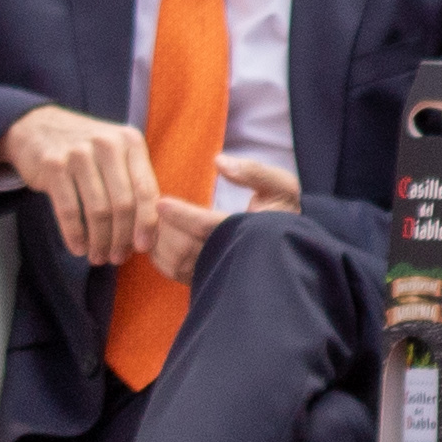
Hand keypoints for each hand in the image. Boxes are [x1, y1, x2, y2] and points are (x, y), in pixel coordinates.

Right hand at [0, 106, 166, 267]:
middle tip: (117, 258)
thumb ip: (134, 183)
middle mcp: (107, 144)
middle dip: (122, 238)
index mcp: (130, 142)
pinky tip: (78, 249)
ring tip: (99, 257)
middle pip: (122, 204)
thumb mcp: (116, 154)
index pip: (145, 189)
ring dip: (99, 241)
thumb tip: (149, 232)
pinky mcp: (53, 165)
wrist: (38, 128)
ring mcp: (78, 153)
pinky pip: (69, 210)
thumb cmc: (86, 151)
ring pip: (97, 211)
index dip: (147, 223)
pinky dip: (75, 235)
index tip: (143, 247)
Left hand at [131, 152, 296, 287]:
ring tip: (152, 219)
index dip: (181, 214)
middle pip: (185, 248)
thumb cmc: (283, 215)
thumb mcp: (281, 186)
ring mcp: (217, 273)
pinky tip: (157, 236)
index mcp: (248, 234)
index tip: (161, 201)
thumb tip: (219, 161)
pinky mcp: (206, 280)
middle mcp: (231, 258)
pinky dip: (159, 256)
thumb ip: (254, 172)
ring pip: (176, 263)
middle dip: (164, 228)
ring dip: (159, 242)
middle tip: (150, 207)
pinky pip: (174, 273)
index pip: (207, 227)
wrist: (290, 250)